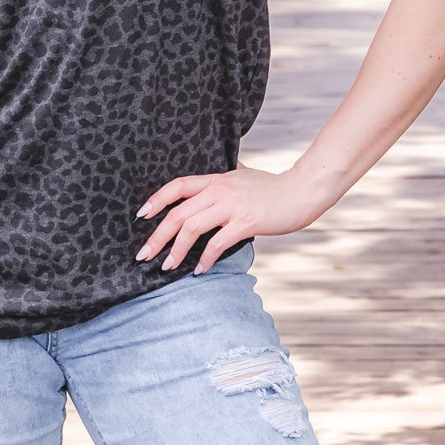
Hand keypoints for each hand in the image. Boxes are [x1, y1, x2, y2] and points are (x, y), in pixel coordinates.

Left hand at [134, 159, 328, 273]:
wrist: (302, 191)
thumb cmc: (273, 187)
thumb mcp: (244, 175)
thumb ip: (226, 177)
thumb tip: (215, 177)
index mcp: (217, 179)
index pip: (177, 186)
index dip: (156, 200)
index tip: (141, 216)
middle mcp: (220, 190)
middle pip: (178, 213)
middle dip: (157, 236)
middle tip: (143, 254)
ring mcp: (232, 206)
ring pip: (192, 228)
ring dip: (176, 250)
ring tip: (167, 266)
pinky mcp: (246, 222)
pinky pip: (217, 243)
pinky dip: (205, 258)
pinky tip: (199, 269)